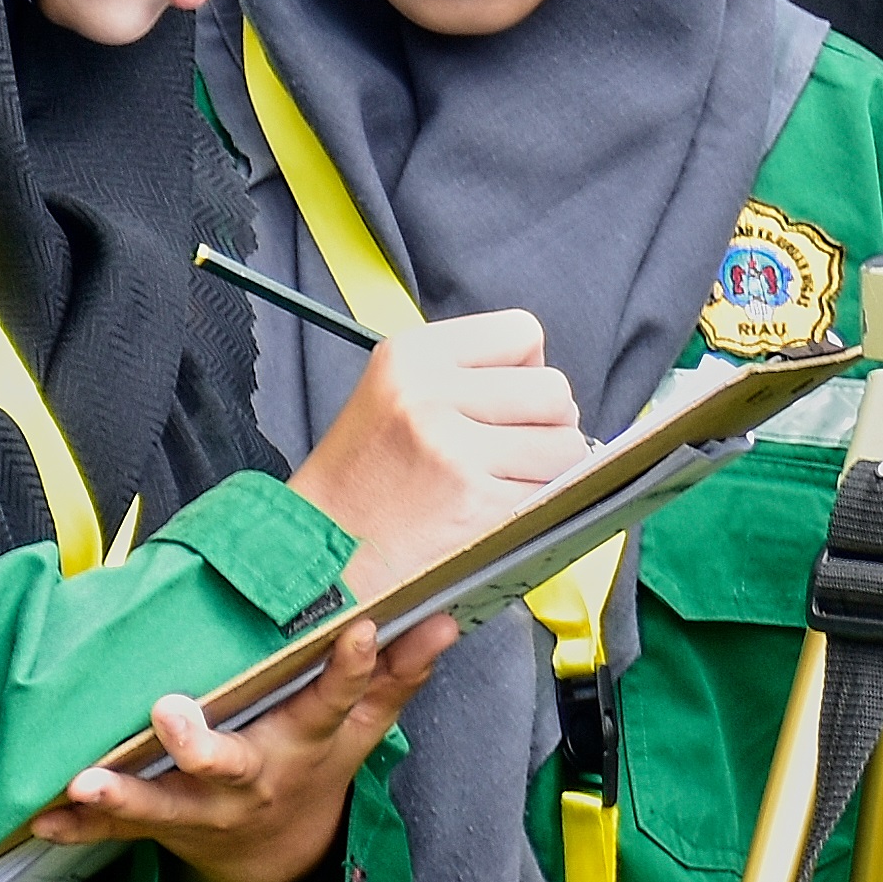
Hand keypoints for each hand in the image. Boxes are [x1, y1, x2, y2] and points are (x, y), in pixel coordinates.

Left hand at [24, 614, 454, 881]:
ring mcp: (203, 811)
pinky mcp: (160, 828)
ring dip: (122, 795)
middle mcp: (252, 780)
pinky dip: (78, 826)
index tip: (358, 628)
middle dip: (200, 744)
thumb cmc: (313, 767)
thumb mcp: (361, 731)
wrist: (275, 858)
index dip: (351, 669)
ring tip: (84, 783)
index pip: (335, 702)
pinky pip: (115, 831)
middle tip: (171, 712)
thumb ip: (396, 677)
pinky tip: (40, 817)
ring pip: (162, 805)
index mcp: (303, 746)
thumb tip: (445, 620)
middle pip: (231, 765)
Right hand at [286, 308, 587, 596]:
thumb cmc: (362, 476)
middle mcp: (432, 394)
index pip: (523, 332)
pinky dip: (537, 504)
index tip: (502, 400)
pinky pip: (551, 493)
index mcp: (413, 355)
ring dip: (549, 467)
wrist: (318, 548)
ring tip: (502, 479)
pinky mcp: (477, 504)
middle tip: (509, 447)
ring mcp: (456, 451)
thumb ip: (463, 372)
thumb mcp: (394, 390)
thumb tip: (544, 379)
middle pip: (554, 389)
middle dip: (547, 421)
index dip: (525, 369)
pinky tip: (495, 509)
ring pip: (565, 443)